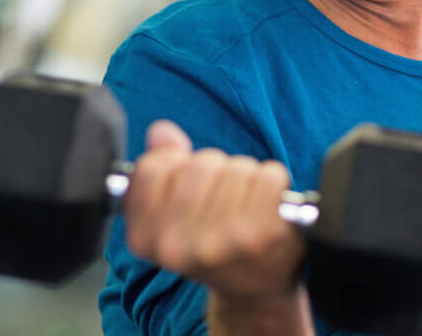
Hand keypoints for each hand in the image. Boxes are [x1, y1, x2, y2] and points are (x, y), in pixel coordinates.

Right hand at [123, 121, 306, 303]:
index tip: (189, 184)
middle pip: (198, 164)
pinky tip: (269, 207)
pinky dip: (274, 182)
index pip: (151, 169)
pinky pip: (268, 175)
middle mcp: (177, 245)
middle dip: (217, 171)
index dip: (176, 164)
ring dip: (246, 178)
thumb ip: (162, 171)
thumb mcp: (175, 217)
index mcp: (147, 240)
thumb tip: (162, 131)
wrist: (256, 289)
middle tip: (225, 200)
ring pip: (235, 167)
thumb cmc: (215, 247)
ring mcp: (220, 241)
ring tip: (247, 206)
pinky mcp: (260, 233)